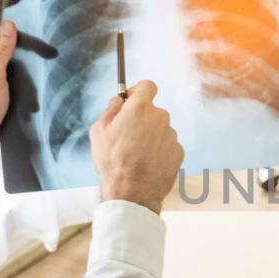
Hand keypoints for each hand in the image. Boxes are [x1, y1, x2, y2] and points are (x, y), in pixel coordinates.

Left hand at [0, 0, 29, 158]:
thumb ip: (0, 53)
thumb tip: (8, 25)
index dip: (3, 9)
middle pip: (3, 38)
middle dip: (20, 29)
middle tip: (41, 14)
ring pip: (11, 55)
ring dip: (26, 50)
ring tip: (46, 39)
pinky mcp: (0, 89)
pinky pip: (16, 72)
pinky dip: (28, 68)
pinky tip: (42, 65)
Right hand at [89, 81, 183, 212]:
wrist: (133, 192)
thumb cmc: (112, 161)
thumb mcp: (99, 132)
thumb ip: (110, 110)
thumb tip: (118, 100)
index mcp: (140, 108)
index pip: (147, 86)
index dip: (138, 92)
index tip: (131, 101)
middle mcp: (160, 117)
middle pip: (152, 110)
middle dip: (141, 118)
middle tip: (127, 135)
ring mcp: (171, 135)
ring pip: (160, 129)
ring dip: (150, 136)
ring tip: (136, 155)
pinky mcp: (178, 151)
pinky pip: (167, 145)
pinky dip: (159, 150)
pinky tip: (147, 163)